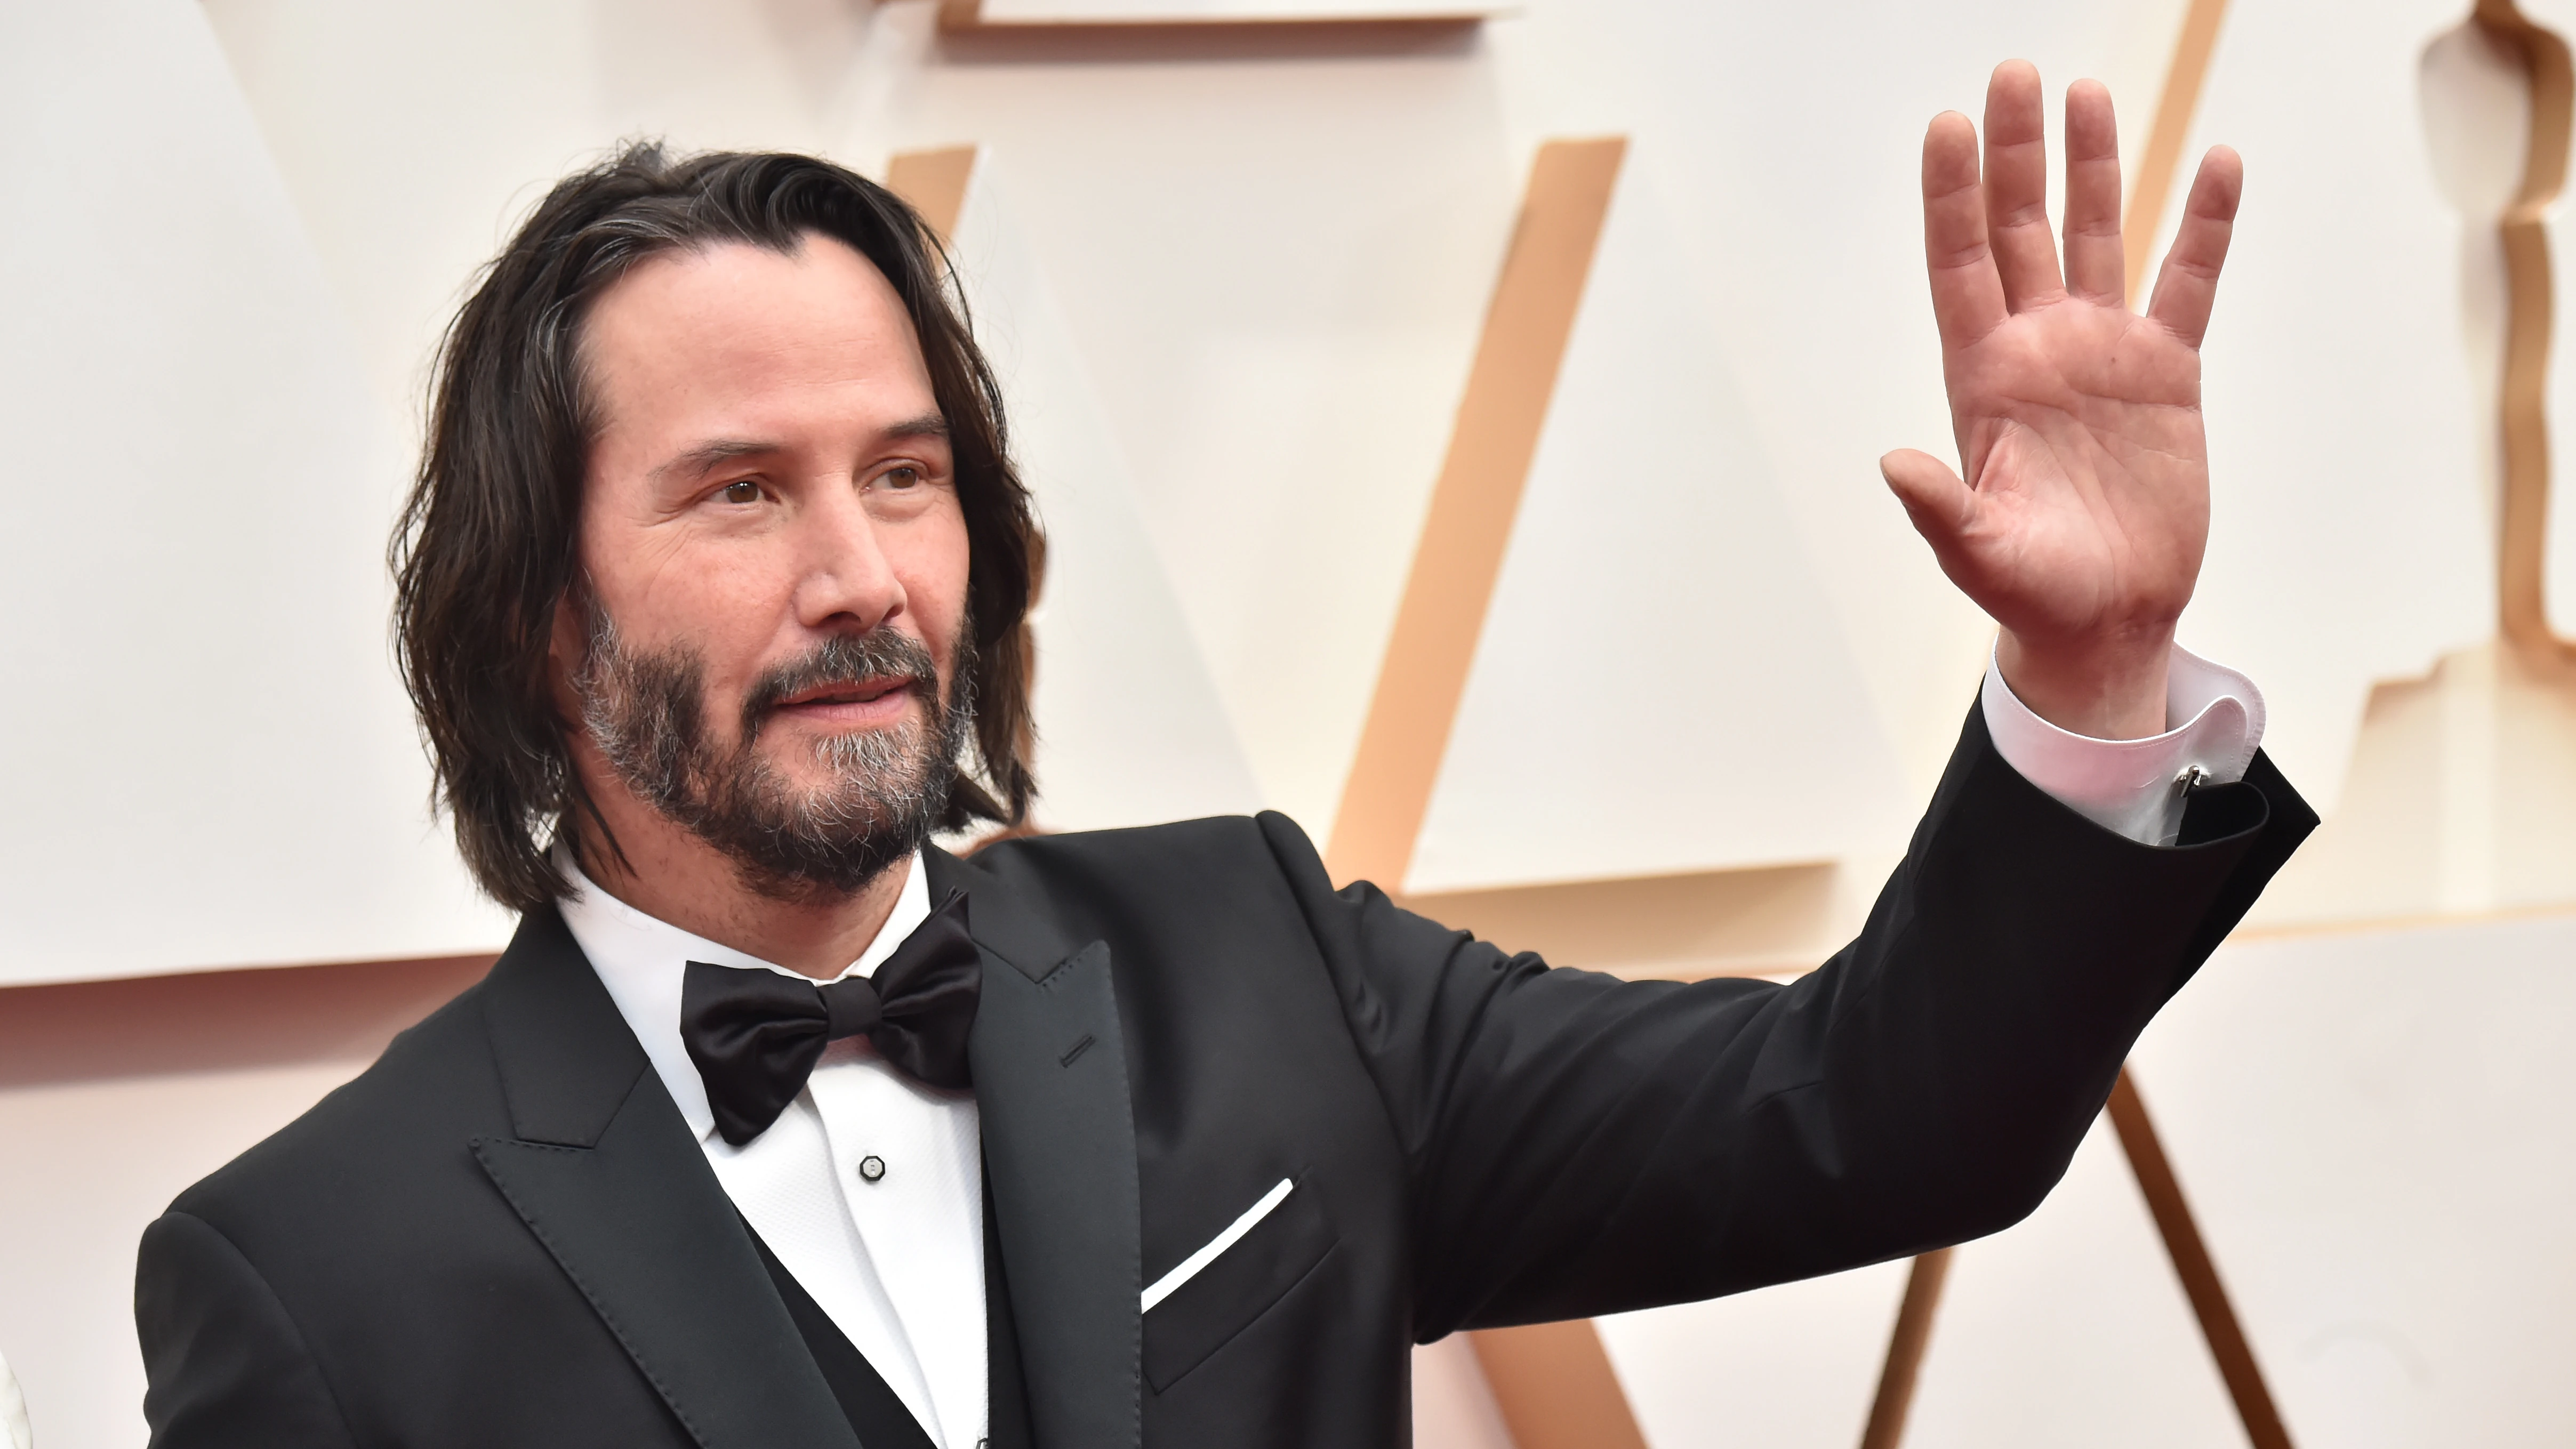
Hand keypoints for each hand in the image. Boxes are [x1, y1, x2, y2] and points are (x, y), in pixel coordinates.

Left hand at [1881, 61, 2242, 739]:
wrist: (2105, 618)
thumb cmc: (2033, 590)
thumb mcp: (1978, 553)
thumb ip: (1939, 508)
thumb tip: (1894, 466)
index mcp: (1983, 380)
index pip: (1959, 267)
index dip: (1951, 199)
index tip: (1946, 127)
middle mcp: (2038, 349)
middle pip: (2020, 230)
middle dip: (2016, 154)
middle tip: (2013, 74)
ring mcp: (2101, 353)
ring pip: (2095, 236)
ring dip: (2092, 167)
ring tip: (2088, 94)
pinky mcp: (2166, 372)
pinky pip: (2187, 282)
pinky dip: (2203, 226)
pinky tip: (2215, 163)